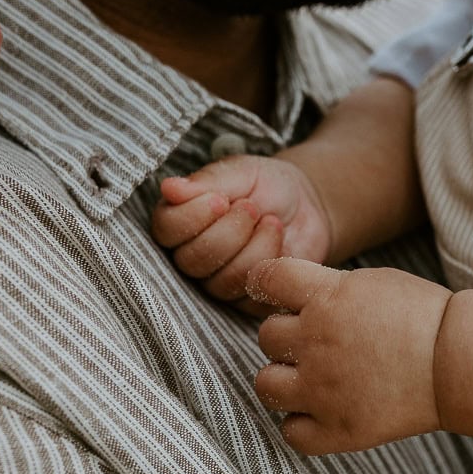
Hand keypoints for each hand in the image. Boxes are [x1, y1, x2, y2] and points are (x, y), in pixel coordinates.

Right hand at [152, 156, 331, 311]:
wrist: (306, 205)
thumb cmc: (266, 185)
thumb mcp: (239, 173)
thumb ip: (206, 182)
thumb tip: (168, 188)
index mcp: (180, 220)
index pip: (166, 230)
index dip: (192, 217)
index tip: (220, 200)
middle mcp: (192, 256)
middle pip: (193, 261)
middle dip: (230, 232)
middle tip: (252, 207)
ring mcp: (218, 282)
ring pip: (223, 281)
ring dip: (255, 247)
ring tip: (272, 222)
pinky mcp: (247, 300)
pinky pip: (252, 296)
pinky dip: (272, 266)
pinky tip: (282, 245)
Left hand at [250, 257, 451, 454]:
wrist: (459, 364)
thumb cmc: (424, 318)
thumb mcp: (373, 282)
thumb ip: (326, 287)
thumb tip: (288, 295)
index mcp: (326, 299)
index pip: (267, 279)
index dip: (267, 284)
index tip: (278, 294)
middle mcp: (315, 344)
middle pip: (266, 336)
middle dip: (288, 336)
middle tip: (319, 342)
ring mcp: (322, 391)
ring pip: (266, 385)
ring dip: (283, 380)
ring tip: (311, 379)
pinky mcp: (336, 430)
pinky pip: (290, 432)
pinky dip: (300, 423)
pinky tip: (321, 412)